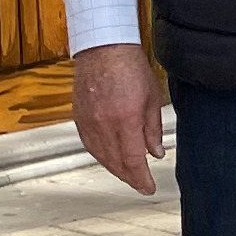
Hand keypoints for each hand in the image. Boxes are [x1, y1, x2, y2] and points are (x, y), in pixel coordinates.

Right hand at [72, 41, 168, 194]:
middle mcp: (104, 124)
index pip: (133, 160)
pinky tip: (109, 158)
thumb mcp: (152, 98)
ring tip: (128, 174)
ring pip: (101, 156)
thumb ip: (153, 130)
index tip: (148, 188)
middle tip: (141, 184)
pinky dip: (101, 156)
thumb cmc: (130, 67)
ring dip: (115, 169)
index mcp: (125, 119)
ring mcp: (88, 121)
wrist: (103, 47)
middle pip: (116, 163)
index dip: (141, 178)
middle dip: (130, 177)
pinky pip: (89, 145)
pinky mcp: (78, 117)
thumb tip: (156, 153)